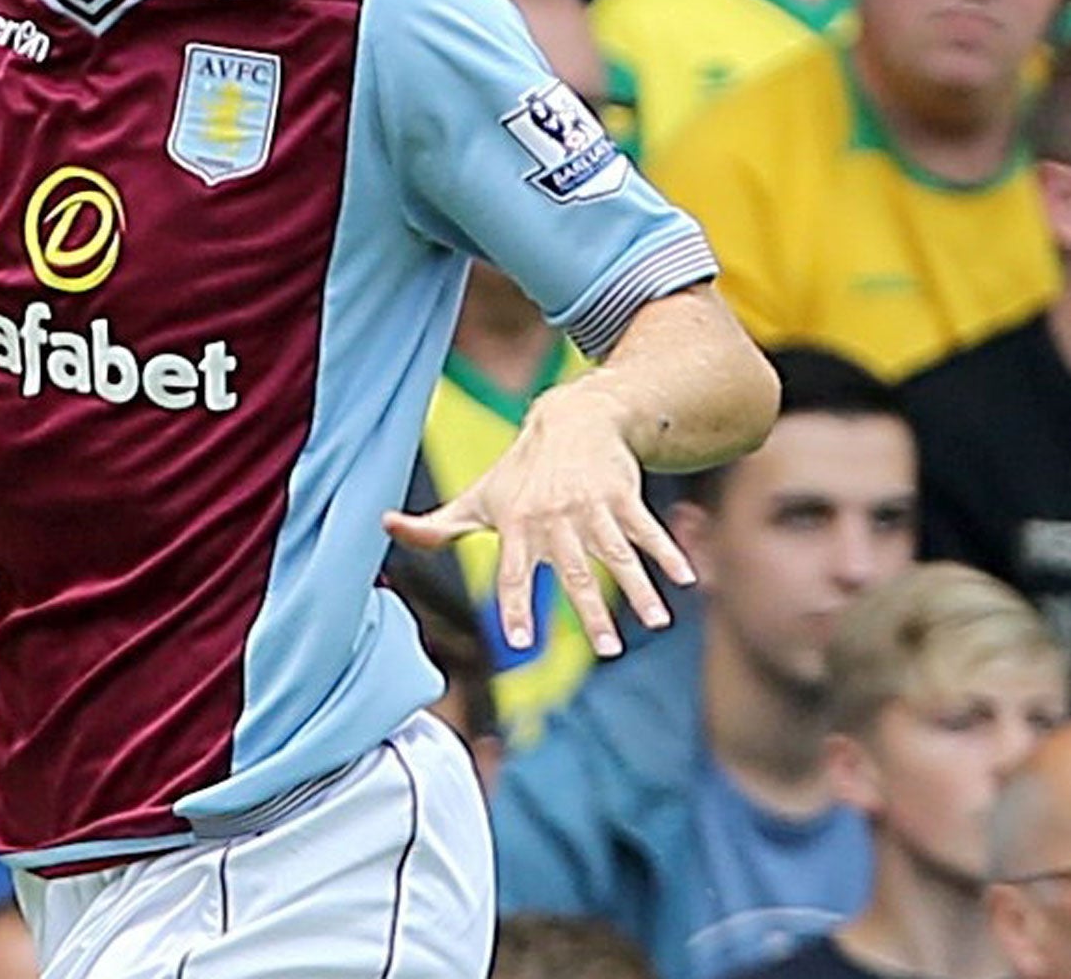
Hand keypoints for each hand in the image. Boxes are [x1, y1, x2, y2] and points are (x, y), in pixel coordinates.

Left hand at [384, 384, 694, 658]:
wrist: (568, 419)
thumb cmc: (517, 472)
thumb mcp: (476, 497)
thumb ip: (436, 526)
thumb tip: (385, 526)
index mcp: (516, 525)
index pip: (514, 573)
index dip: (517, 605)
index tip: (521, 642)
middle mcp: (554, 518)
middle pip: (573, 572)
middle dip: (591, 611)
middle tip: (609, 650)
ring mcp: (592, 507)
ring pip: (616, 554)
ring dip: (640, 588)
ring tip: (657, 622)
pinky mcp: (623, 496)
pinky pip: (646, 530)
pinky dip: (666, 553)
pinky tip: (685, 580)